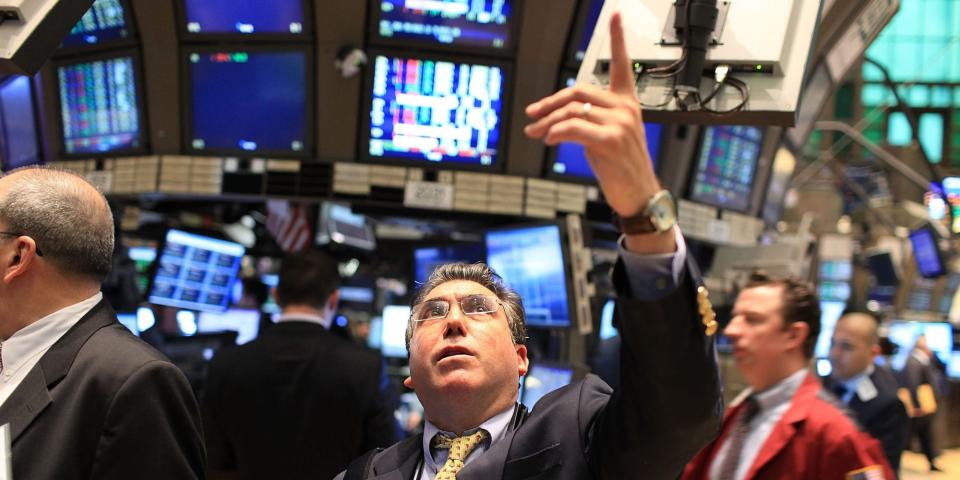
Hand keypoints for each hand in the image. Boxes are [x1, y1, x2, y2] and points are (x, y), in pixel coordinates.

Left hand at [524, 12, 673, 253]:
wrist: (638, 195)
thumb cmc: (621, 167)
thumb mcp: (606, 137)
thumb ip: (586, 120)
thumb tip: (548, 121)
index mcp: (627, 103)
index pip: (621, 65)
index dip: (617, 39)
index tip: (615, 15)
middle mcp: (626, 108)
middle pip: (578, 91)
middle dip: (549, 103)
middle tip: (532, 115)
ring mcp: (620, 122)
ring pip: (571, 110)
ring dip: (546, 122)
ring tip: (535, 133)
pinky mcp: (610, 139)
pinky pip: (573, 127)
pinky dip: (555, 132)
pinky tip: (548, 139)